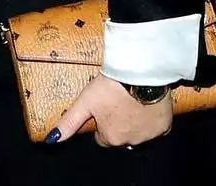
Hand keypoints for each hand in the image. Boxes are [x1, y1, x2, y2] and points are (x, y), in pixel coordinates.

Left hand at [47, 74, 171, 147]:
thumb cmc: (110, 86)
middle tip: (117, 100)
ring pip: (138, 131)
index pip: (103, 137)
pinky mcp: (164, 126)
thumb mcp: (85, 102)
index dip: (102, 122)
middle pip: (120, 135)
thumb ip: (69, 122)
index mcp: (110, 138)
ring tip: (130, 99)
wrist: (140, 72)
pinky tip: (146, 104)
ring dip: (134, 120)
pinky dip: (151, 119)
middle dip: (118, 122)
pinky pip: (156, 127)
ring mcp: (148, 135)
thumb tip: (51, 140)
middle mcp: (130, 142)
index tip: (103, 107)